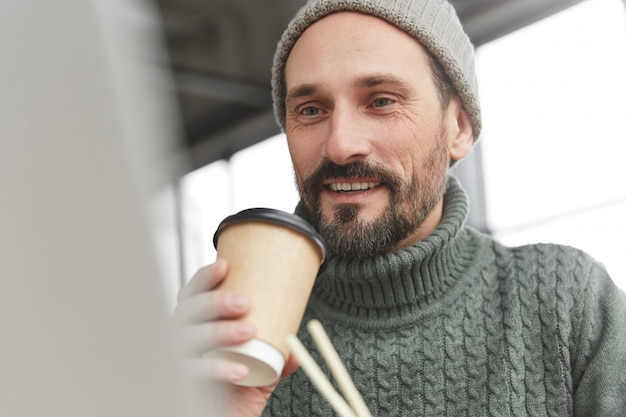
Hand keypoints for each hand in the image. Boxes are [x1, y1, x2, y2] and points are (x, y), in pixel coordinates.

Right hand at [173, 260, 298, 416]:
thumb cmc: (235, 396)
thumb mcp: (261, 373)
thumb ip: (277, 359)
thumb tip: (297, 348)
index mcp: (197, 329)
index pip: (191, 296)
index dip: (203, 279)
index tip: (225, 265)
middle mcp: (183, 343)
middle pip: (186, 312)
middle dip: (213, 301)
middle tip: (244, 302)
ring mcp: (180, 363)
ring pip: (187, 338)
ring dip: (218, 331)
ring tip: (248, 331)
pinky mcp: (184, 386)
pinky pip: (191, 372)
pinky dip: (215, 368)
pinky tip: (238, 370)